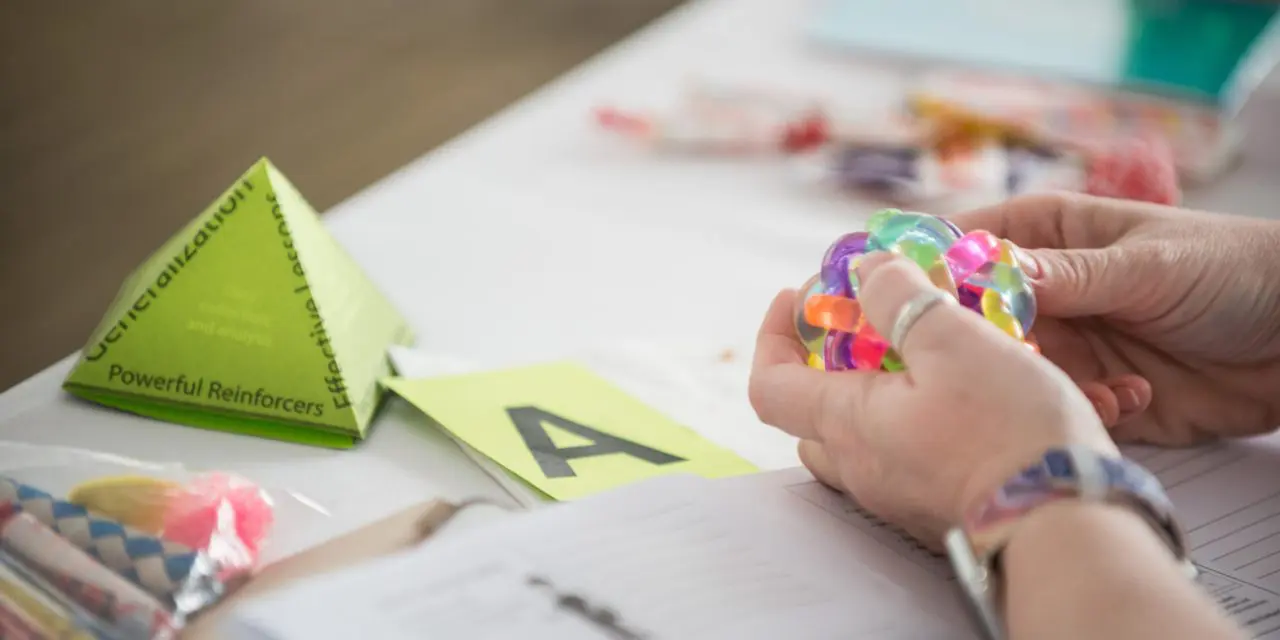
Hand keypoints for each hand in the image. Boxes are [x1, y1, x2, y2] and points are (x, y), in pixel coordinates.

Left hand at [748, 252, 1115, 542]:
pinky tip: (963, 398)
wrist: (1069, 526)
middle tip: (867, 326)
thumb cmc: (1009, 431)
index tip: (798, 299)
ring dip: (875, 395)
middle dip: (826, 365)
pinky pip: (905, 461)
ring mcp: (898, 497)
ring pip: (860, 439)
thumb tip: (865, 271)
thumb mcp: (953, 340)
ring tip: (924, 356)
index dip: (773, 334)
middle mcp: (861, 468)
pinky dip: (914, 423)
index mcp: (847, 423)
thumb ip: (899, 298)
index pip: (768, 384)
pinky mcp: (937, 510)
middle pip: (810, 414)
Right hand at [951, 193, 1279, 445]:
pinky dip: (1086, 408)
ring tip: (1096, 385)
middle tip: (1007, 358)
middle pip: (974, 317)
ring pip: (1012, 369)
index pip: (963, 243)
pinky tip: (1132, 396)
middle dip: (985, 342)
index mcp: (1046, 234)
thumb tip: (991, 272)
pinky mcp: (1092, 389)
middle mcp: (1044, 290)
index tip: (919, 300)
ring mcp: (1067, 341)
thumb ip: (1069, 275)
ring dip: (1044, 382)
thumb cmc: (1234, 269)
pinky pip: (1058, 404)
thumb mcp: (1148, 265)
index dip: (932, 269)